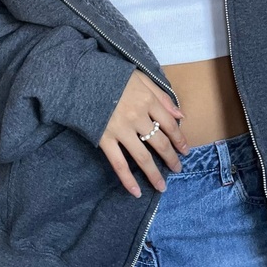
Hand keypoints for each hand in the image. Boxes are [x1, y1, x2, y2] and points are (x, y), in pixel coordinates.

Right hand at [98, 69, 188, 197]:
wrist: (80, 77)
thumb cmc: (112, 75)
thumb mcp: (141, 77)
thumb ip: (162, 96)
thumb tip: (181, 115)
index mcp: (148, 100)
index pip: (170, 124)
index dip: (180, 139)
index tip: (185, 150)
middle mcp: (137, 117)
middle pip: (159, 143)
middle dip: (171, 158)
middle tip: (177, 169)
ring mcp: (121, 129)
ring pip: (142, 157)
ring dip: (154, 174)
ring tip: (161, 186)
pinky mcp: (104, 138)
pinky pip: (118, 163)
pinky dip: (127, 179)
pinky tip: (135, 191)